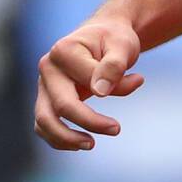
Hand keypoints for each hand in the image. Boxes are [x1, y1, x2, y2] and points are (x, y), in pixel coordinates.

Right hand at [34, 17, 143, 149]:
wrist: (103, 36)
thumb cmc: (114, 39)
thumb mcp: (122, 44)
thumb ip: (114, 65)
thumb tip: (101, 91)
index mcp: (63, 51)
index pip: (87, 81)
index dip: (114, 88)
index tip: (138, 79)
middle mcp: (47, 68)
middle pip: (60, 105)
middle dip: (89, 122)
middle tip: (117, 129)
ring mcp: (43, 86)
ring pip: (44, 121)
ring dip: (66, 138)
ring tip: (91, 145)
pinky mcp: (46, 99)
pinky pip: (44, 126)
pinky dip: (58, 139)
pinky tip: (81, 143)